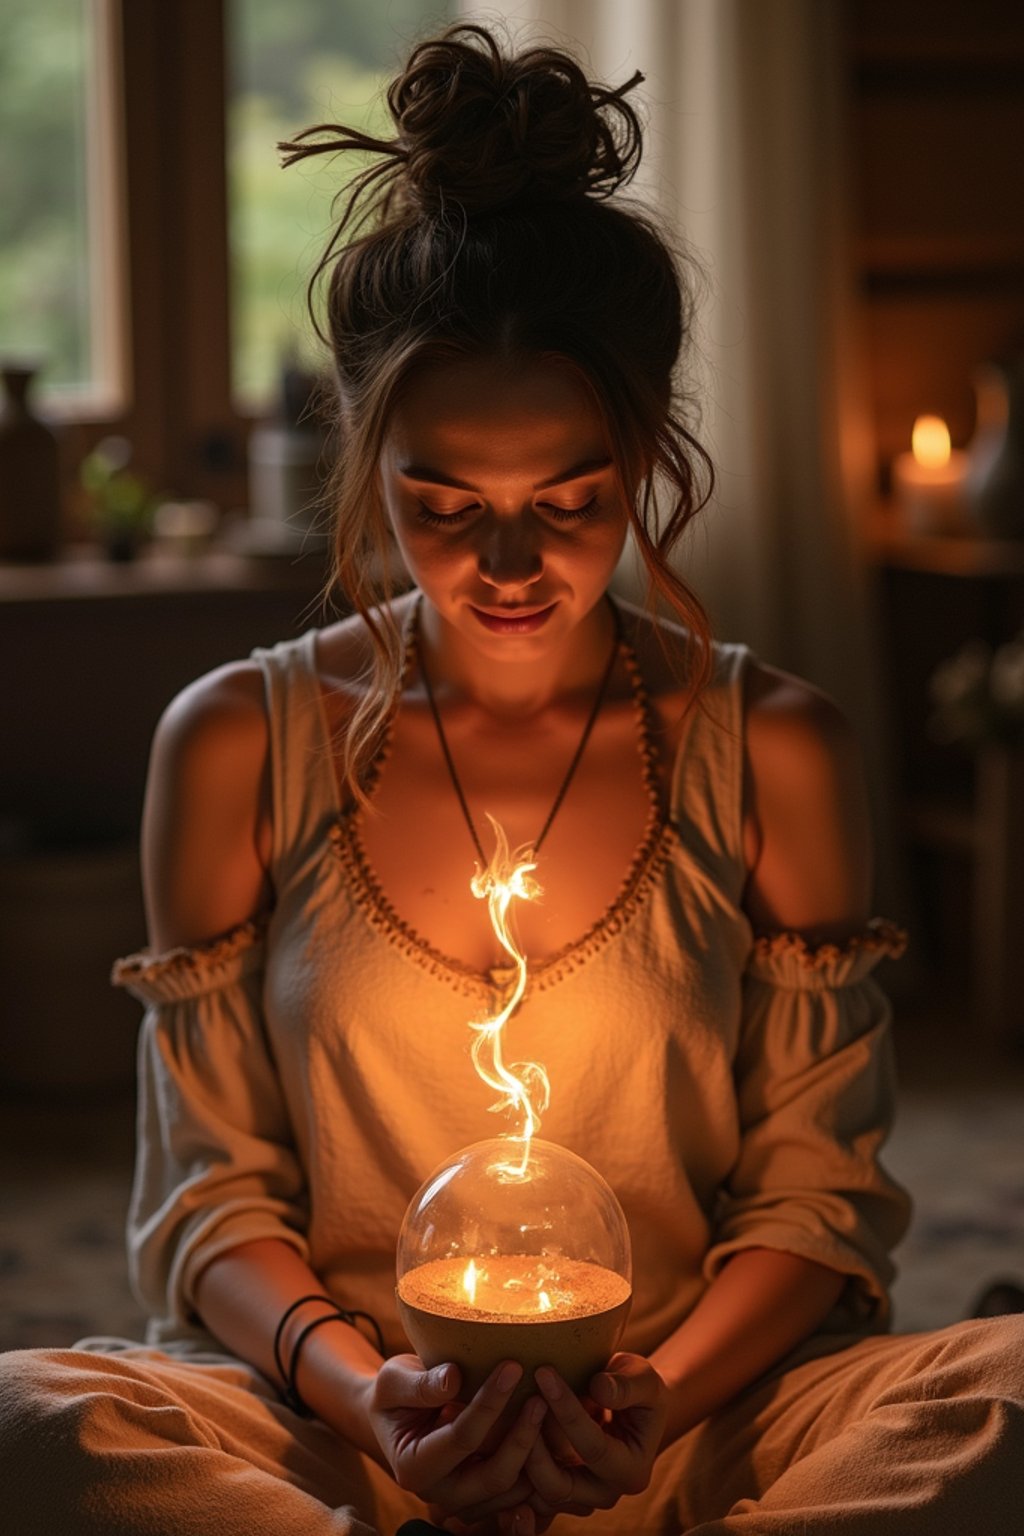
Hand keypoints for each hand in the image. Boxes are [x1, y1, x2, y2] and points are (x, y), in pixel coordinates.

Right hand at [368, 1354, 547, 1525]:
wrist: (397, 1414)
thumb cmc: (394, 1392)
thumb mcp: (393, 1380)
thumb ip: (420, 1385)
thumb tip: (453, 1377)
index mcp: (414, 1467)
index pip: (462, 1438)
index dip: (490, 1403)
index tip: (513, 1366)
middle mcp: (441, 1493)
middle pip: (494, 1476)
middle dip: (522, 1437)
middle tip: (542, 1396)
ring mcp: (466, 1500)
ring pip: (515, 1489)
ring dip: (538, 1453)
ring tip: (555, 1410)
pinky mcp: (486, 1497)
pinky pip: (522, 1490)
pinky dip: (541, 1464)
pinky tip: (554, 1428)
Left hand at [521, 1353, 667, 1525]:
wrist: (630, 1407)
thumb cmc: (637, 1388)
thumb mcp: (643, 1379)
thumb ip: (628, 1385)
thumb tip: (600, 1388)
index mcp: (632, 1471)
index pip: (593, 1447)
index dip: (567, 1410)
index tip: (543, 1372)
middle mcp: (605, 1494)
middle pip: (560, 1485)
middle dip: (535, 1443)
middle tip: (518, 1400)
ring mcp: (578, 1498)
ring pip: (537, 1492)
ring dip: (520, 1455)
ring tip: (508, 1411)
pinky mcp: (557, 1492)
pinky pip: (527, 1491)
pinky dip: (513, 1466)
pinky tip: (496, 1432)